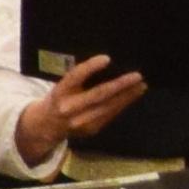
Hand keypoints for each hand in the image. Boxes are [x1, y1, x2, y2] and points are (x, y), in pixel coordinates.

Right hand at [16, 55, 150, 160]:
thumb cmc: (60, 97)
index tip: (107, 58)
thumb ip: (79, 78)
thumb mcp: (62, 85)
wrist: (47, 125)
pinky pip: (111, 115)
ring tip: (141, 86)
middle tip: (137, 76)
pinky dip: (123, 104)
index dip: (90, 67)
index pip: (75, 77)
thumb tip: (109, 64)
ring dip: (127, 96)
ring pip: (108, 106)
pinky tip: (133, 95)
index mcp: (60, 91)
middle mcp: (69, 107)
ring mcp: (80, 121)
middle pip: (98, 94)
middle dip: (120, 85)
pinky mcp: (91, 129)